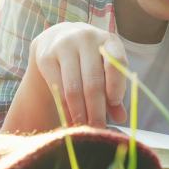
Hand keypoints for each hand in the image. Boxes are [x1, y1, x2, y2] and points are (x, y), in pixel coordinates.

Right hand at [2, 22, 127, 133]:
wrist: (57, 38)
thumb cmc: (90, 59)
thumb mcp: (106, 68)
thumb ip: (114, 91)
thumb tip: (122, 118)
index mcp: (109, 40)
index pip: (116, 61)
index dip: (116, 85)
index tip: (114, 104)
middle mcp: (87, 39)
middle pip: (93, 82)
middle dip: (97, 111)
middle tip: (98, 130)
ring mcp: (64, 46)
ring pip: (73, 88)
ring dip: (80, 113)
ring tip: (85, 130)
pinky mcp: (46, 57)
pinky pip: (57, 89)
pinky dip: (65, 109)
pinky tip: (70, 121)